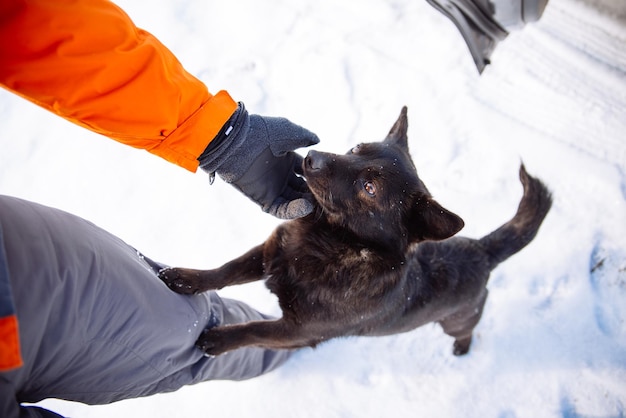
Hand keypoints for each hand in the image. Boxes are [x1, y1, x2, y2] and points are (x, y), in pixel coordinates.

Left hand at [198, 103, 318, 218]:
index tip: (328, 179)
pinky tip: (306, 207)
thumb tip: (317, 141)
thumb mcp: (288, 132)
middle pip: (301, 188)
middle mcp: (280, 174)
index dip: (317, 176)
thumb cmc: (262, 133)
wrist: (237, 141)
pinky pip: (280, 209)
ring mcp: (271, 187)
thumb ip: (304, 137)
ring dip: (305, 204)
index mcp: (286, 158)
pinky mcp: (263, 198)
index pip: (306, 171)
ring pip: (293, 201)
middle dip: (313, 192)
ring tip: (317, 203)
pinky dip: (293, 211)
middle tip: (326, 196)